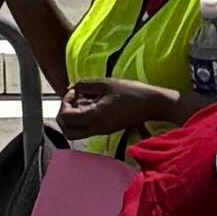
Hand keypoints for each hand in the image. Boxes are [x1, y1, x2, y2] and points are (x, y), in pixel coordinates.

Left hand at [57, 78, 183, 141]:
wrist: (152, 104)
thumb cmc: (130, 92)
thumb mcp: (104, 84)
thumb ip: (84, 85)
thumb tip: (72, 87)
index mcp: (94, 118)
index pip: (65, 118)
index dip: (65, 102)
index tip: (75, 91)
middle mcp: (96, 129)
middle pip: (67, 131)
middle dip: (65, 114)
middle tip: (73, 99)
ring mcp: (101, 131)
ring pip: (76, 131)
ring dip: (74, 116)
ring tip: (84, 99)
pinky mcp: (107, 129)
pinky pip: (87, 128)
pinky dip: (84, 117)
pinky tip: (93, 102)